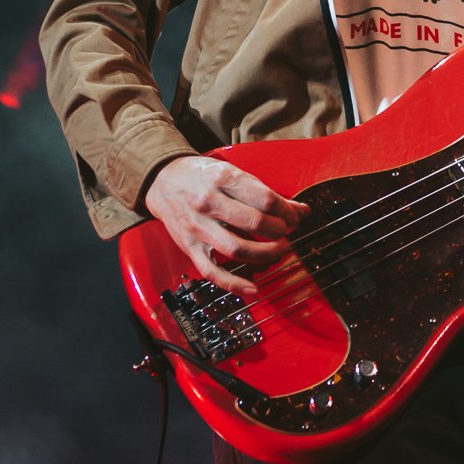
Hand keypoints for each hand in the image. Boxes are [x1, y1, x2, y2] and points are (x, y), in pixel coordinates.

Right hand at [144, 154, 307, 294]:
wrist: (163, 181)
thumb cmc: (201, 177)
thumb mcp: (232, 174)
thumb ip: (265, 193)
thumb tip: (300, 211)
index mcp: (222, 179)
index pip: (265, 199)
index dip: (287, 212)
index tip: (293, 217)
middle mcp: (209, 202)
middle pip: (255, 222)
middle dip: (279, 231)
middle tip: (286, 232)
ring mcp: (199, 227)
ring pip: (238, 248)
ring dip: (266, 254)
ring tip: (279, 250)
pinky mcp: (190, 247)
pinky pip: (213, 272)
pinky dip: (235, 284)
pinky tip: (253, 290)